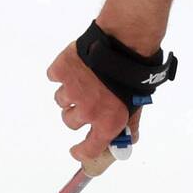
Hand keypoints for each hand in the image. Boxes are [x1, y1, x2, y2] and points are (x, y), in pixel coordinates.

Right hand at [46, 42, 138, 164]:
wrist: (126, 40)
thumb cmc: (135, 73)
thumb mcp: (138, 103)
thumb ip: (129, 125)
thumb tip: (126, 143)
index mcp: (108, 121)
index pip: (88, 148)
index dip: (81, 151)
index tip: (76, 150)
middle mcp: (88, 110)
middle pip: (70, 121)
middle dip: (78, 111)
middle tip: (91, 96)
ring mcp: (71, 90)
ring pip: (61, 100)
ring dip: (70, 92)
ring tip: (88, 77)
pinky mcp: (61, 71)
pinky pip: (55, 77)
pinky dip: (63, 73)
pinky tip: (79, 65)